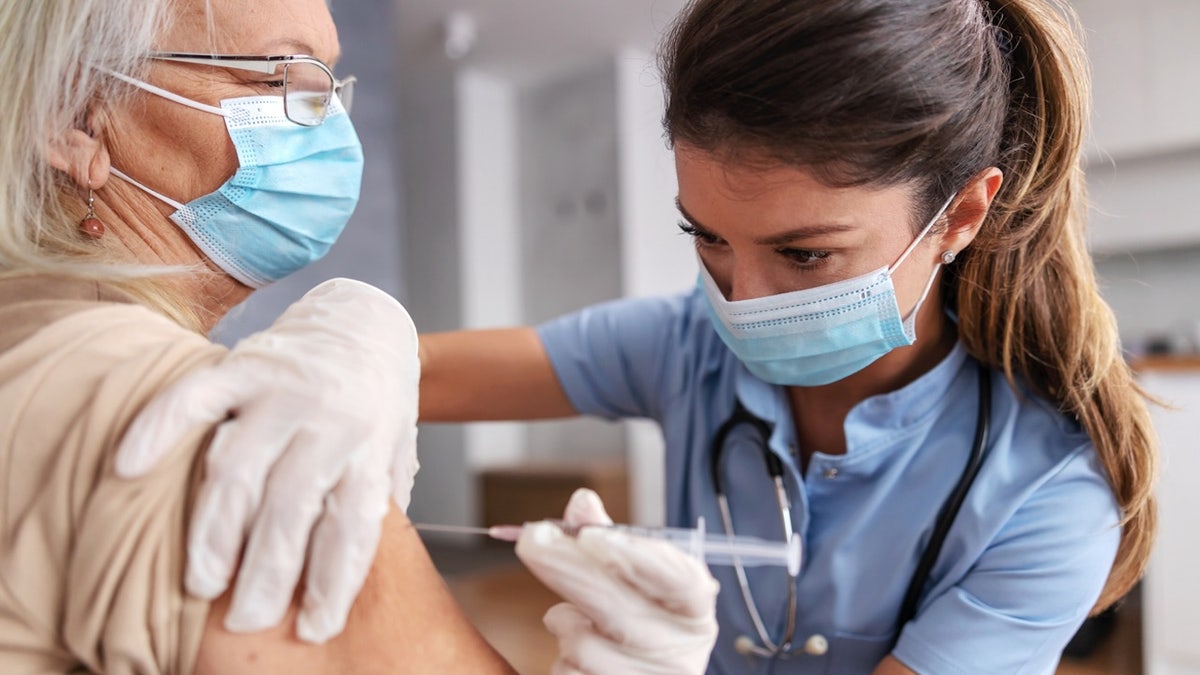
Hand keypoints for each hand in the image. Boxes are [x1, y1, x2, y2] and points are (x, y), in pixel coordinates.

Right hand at [114, 278, 420, 643]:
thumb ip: (374, 502)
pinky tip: (129, 466)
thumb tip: (345, 573)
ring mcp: (284, 390)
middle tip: (246, 618)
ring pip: (238, 467)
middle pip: (291, 508)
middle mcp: (329, 419)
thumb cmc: (379, 403)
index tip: (314, 627)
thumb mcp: (394, 452)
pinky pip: (194, 397)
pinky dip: (158, 428)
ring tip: (202, 581)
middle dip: (267, 573)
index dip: (333, 582)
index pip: (352, 527)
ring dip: (215, 531)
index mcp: (371, 446)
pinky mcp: (246, 364)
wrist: (369, 320)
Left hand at [516, 489, 719, 674]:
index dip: (637, 557)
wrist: (646, 674)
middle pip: (619, 608)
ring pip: (584, 643)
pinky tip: (574, 652)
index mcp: (694, 608)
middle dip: (568, 568)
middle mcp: (680, 648)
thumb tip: (582, 502)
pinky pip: (568, 672)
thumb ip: (610, 538)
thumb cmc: (643, 621)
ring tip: (570, 615)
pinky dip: (560, 656)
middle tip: (533, 538)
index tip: (590, 535)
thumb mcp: (638, 578)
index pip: (678, 581)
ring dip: (562, 620)